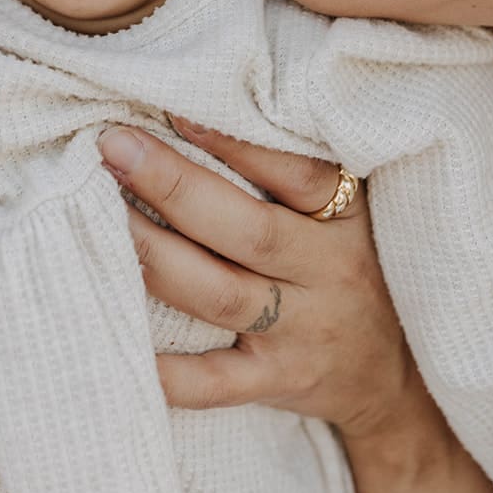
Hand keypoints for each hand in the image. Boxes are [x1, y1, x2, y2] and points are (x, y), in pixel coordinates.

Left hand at [98, 121, 421, 442]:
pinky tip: (118, 338)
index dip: (236, 141)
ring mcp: (300, 334)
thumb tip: (198, 109)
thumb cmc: (350, 269)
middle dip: (174, 187)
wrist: (391, 378)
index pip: (299, 174)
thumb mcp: (346, 214)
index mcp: (345, 221)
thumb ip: (291, 169)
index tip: (172, 108)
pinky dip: (165, 372)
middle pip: (248, 231)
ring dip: (155, 255)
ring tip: (101, 214)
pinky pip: (213, 384)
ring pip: (221, 296)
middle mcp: (327, 275)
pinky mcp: (275, 382)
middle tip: (114, 148)